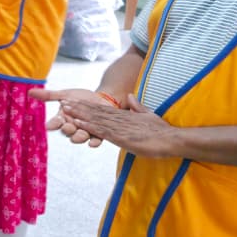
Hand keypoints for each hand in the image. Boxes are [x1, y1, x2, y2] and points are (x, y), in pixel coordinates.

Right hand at [28, 88, 116, 146]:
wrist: (101, 99)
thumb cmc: (81, 98)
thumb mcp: (65, 95)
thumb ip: (49, 95)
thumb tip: (30, 92)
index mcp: (63, 119)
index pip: (55, 122)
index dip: (53, 124)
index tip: (49, 125)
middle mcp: (73, 127)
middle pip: (68, 131)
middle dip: (67, 130)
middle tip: (67, 127)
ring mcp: (85, 131)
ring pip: (80, 137)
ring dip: (79, 137)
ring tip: (79, 136)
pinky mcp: (98, 134)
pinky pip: (95, 140)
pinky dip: (94, 143)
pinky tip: (92, 144)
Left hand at [60, 96, 183, 158]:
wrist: (173, 139)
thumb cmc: (162, 131)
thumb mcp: (148, 116)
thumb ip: (138, 107)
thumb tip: (131, 97)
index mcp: (125, 116)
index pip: (102, 110)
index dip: (87, 106)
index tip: (75, 102)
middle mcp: (120, 119)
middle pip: (95, 112)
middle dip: (78, 108)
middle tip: (63, 103)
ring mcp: (120, 128)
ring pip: (95, 119)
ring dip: (79, 115)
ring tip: (65, 110)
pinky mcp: (122, 137)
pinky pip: (102, 130)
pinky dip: (89, 126)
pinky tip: (78, 123)